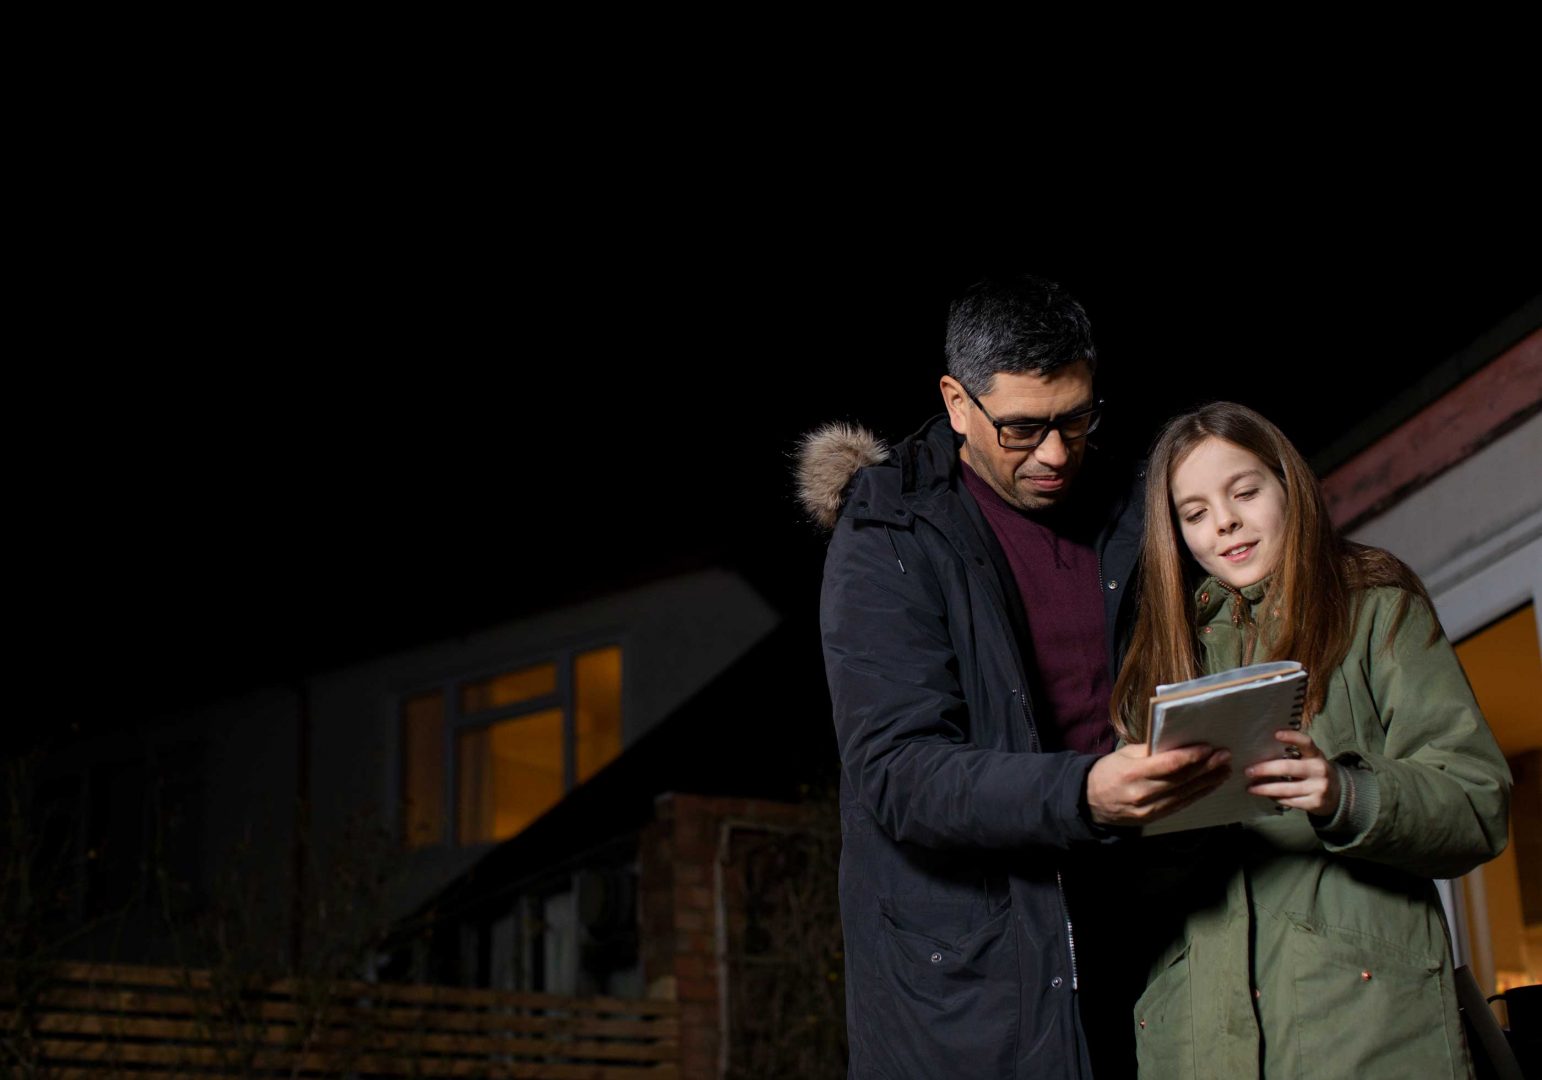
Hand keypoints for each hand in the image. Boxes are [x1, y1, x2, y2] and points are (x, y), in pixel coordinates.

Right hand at [1086, 743, 1230, 825]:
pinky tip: (1210, 785)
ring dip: (1208, 782)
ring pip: (1185, 794)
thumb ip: (1150, 751)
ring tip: (1224, 770)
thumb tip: (1179, 743)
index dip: (1192, 756)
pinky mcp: (1155, 818)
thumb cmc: (1108, 771)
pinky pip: (1181, 805)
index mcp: (1133, 773)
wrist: (1090, 802)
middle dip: (1206, 767)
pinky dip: (1198, 794)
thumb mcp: (1124, 754)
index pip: (1169, 764)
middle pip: (1182, 779)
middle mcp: (1143, 793)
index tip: (1209, 747)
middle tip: (1225, 756)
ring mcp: (1150, 809)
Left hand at [1244, 730, 1339, 815]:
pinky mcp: (1315, 803)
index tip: (1276, 734)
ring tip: (1251, 788)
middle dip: (1265, 769)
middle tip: (1248, 771)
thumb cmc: (1315, 771)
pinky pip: (1290, 801)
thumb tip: (1260, 753)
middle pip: (1288, 768)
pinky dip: (1276, 798)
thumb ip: (1294, 754)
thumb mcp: (1310, 759)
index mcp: (1316, 755)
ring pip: (1286, 788)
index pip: (1305, 742)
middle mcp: (1319, 769)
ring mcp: (1318, 787)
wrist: (1338, 794)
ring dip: (1265, 788)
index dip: (1292, 737)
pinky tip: (1267, 795)